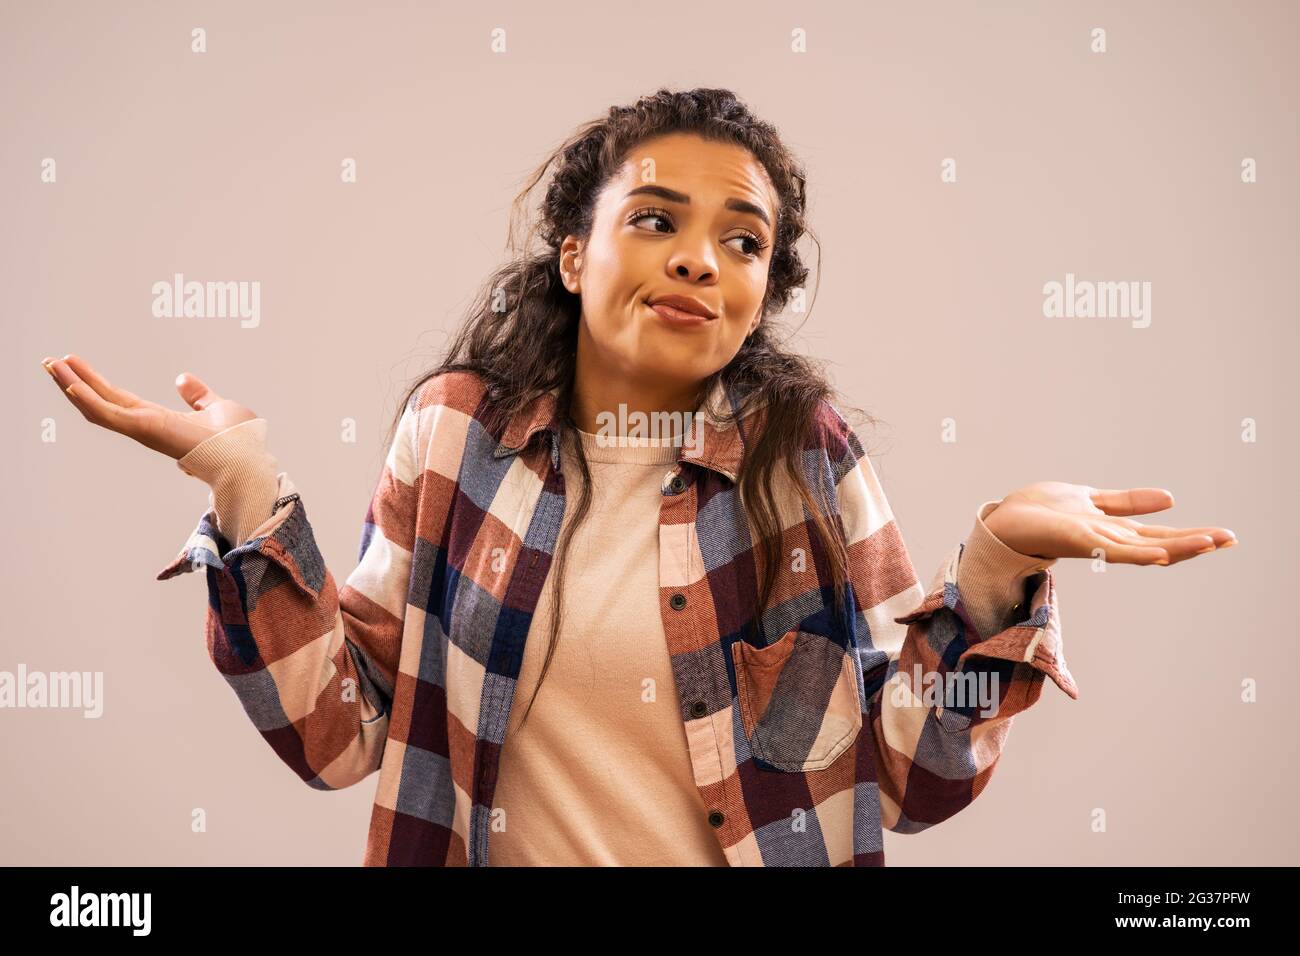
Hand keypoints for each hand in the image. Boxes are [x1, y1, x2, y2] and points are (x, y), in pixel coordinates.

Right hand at [40, 353, 257, 460]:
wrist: (246, 456)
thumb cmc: (236, 440)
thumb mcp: (215, 407)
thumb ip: (197, 396)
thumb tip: (181, 379)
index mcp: (158, 420)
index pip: (118, 400)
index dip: (95, 383)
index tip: (76, 365)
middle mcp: (145, 425)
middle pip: (101, 401)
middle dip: (74, 381)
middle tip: (50, 361)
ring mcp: (143, 429)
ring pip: (98, 407)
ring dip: (73, 385)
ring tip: (51, 364)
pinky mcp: (145, 429)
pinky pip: (109, 413)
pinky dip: (88, 399)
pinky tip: (70, 383)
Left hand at [981, 482, 1236, 564]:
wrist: (1005, 519)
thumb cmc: (1042, 511)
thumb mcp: (1092, 499)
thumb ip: (1127, 502)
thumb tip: (1170, 499)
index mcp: (1114, 531)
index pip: (1160, 536)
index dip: (1192, 536)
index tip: (1225, 536)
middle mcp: (1109, 540)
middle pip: (1159, 544)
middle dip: (1195, 542)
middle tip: (1231, 540)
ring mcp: (1096, 542)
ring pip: (1143, 548)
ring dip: (1177, 547)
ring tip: (1210, 543)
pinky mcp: (1079, 540)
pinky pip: (1113, 550)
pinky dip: (1137, 553)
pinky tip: (1161, 554)